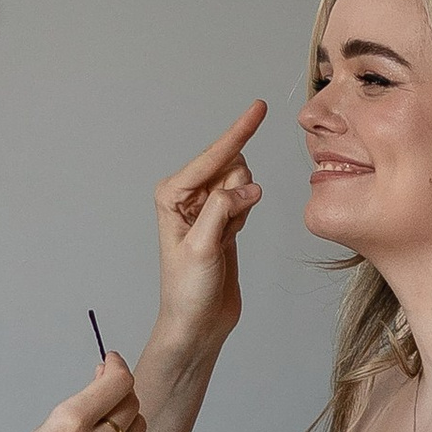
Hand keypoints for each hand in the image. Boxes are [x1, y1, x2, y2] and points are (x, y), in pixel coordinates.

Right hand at [0, 355, 144, 431]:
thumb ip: (78, 412)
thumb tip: (102, 387)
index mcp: (68, 424)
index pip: (117, 383)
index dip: (117, 367)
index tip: (110, 362)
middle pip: (130, 402)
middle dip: (120, 389)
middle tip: (106, 384)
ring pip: (137, 427)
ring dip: (126, 415)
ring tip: (106, 415)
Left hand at [152, 103, 265, 351]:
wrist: (197, 323)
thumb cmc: (187, 290)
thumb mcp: (203, 247)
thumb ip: (223, 209)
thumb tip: (249, 186)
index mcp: (172, 194)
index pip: (212, 157)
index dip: (237, 132)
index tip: (259, 108)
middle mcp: (187, 195)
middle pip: (231, 165)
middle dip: (240, 188)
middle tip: (227, 227)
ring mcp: (206, 206)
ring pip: (242, 181)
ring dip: (244, 205)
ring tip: (227, 237)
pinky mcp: (223, 219)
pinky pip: (247, 199)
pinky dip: (247, 215)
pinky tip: (232, 238)